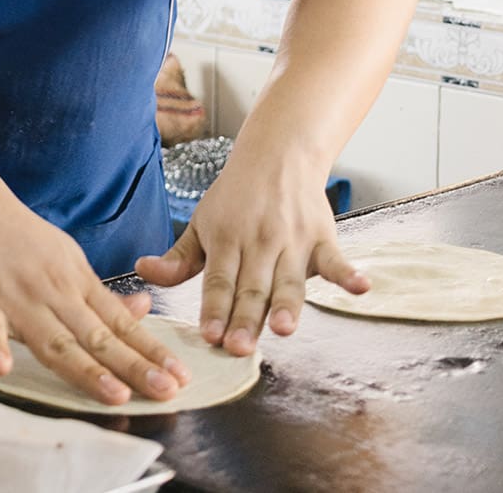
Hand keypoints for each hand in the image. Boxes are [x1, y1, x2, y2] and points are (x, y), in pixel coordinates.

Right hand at [0, 194, 191, 404]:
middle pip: (96, 335)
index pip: (119, 322)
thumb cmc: (18, 238)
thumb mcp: (66, 258)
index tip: (179, 375)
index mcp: (75, 281)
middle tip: (166, 390)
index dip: (149, 350)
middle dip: (133, 365)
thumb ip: (100, 294)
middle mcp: (52, 290)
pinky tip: (1, 367)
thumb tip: (145, 310)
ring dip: (84, 368)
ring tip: (114, 394)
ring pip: (52, 338)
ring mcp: (15, 294)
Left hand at [135, 149, 368, 354]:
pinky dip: (349, 275)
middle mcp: (259, 242)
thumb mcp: (201, 222)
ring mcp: (293, 241)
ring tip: (284, 328)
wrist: (277, 154)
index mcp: (226, 239)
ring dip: (288, 304)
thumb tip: (142, 271)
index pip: (219, 280)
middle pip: (252, 287)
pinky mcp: (322, 238)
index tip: (210, 335)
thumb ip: (178, 257)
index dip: (215, 308)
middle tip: (238, 347)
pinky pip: (337, 260)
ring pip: (289, 280)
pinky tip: (361, 288)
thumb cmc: (235, 197)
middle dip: (245, 319)